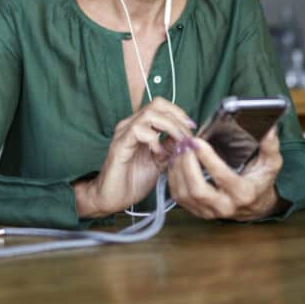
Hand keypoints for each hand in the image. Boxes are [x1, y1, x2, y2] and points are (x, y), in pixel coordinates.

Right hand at [75, 98, 195, 217]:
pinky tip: (159, 153)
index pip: (161, 106)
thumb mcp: (159, 163)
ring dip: (170, 126)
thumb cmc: (132, 181)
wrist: (112, 199)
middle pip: (157, 105)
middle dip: (177, 118)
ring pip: (150, 114)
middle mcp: (131, 125)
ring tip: (178, 143)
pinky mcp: (119, 145)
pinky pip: (137, 130)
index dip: (179, 113)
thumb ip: (170, 148)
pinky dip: (153, 138)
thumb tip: (187, 138)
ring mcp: (124, 133)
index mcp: (141, 127)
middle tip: (188, 135)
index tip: (192, 128)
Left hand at [167, 126, 285, 220]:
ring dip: (178, 170)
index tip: (198, 142)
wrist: (255, 205)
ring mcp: (209, 211)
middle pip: (198, 190)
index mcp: (243, 193)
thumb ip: (270, 146)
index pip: (222, 177)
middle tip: (184, 144)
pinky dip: (173, 178)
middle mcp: (225, 206)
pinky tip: (175, 161)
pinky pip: (179, 197)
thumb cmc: (261, 181)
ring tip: (178, 149)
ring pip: (185, 194)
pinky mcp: (198, 212)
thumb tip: (270, 128)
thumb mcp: (271, 163)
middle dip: (187, 164)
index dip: (208, 159)